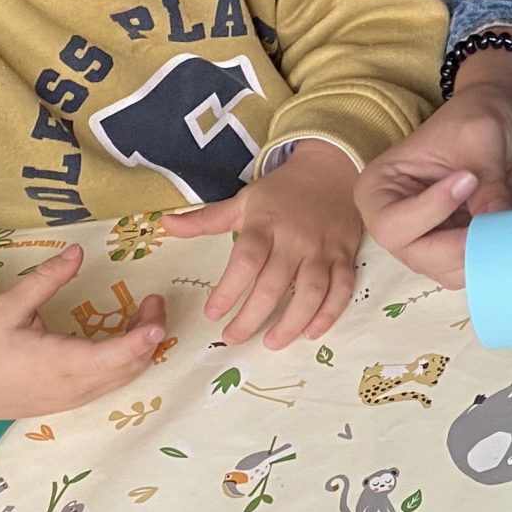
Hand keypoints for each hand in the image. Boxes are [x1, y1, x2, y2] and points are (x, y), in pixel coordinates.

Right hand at [0, 242, 166, 428]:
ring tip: (144, 314)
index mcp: (57, 363)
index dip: (139, 339)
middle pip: (128, 367)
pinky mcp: (73, 402)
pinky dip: (128, 361)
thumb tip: (77, 251)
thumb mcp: (8, 306)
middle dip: (150, 334)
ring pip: (124, 377)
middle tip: (153, 301)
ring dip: (141, 348)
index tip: (158, 319)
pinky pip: (111, 383)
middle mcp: (73, 386)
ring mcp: (75, 398)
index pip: (111, 357)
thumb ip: (46, 279)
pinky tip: (125, 337)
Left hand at [163, 138, 366, 347]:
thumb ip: (206, 219)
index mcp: (266, 224)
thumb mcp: (244, 200)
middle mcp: (295, 239)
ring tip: (272, 343)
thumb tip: (166, 225)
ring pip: (310, 292)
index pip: (246, 260)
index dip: (229, 290)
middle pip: (274, 284)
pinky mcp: (345, 255)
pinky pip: (341, 288)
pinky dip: (329, 313)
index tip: (212, 313)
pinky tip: (312, 332)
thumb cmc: (282, 191)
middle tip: (232, 339)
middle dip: (252, 317)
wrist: (332, 168)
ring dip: (292, 322)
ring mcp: (323, 249)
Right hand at [358, 54, 511, 286]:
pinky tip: (511, 230)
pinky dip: (495, 257)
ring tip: (505, 216)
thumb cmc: (478, 118)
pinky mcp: (459, 250)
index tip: (468, 179)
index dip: (431, 211)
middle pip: (420, 257)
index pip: (392, 225)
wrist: (506, 122)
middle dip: (461, 243)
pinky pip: (474, 270)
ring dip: (482, 253)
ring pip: (450, 272)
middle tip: (496, 214)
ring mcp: (430, 242)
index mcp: (380, 191)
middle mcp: (398, 224)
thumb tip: (496, 225)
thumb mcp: (481, 138)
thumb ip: (487, 183)